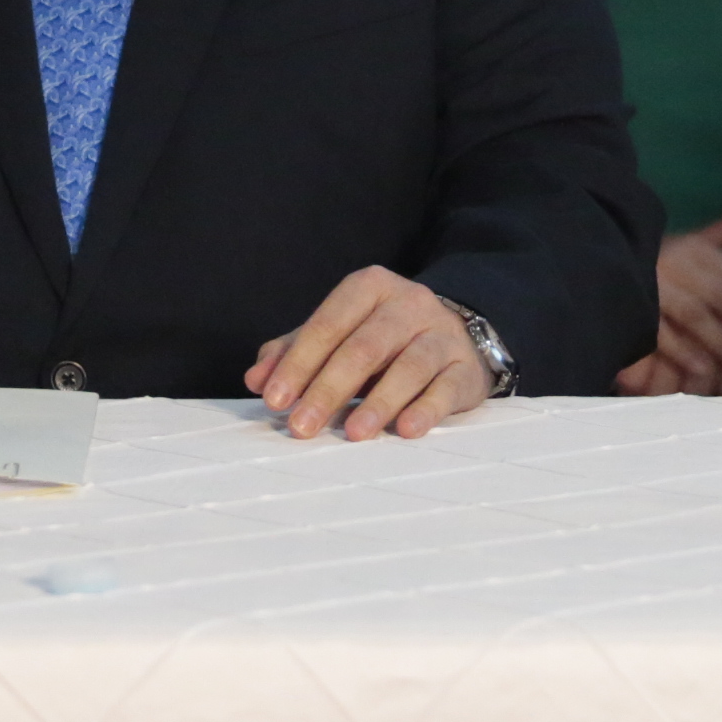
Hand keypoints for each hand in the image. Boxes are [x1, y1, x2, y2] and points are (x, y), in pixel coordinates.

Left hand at [243, 267, 490, 439]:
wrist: (455, 335)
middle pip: (364, 347)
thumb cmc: (383, 338)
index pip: (328, 324)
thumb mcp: (338, 333)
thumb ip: (295, 351)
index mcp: (369, 288)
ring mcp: (441, 334)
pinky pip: (445, 388)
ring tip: (352, 434)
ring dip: (378, 402)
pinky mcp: (464, 367)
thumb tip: (257, 379)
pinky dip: (425, 409)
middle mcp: (408, 304)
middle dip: (329, 389)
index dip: (298, 362)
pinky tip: (405, 429)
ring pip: (409, 366)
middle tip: (302, 426)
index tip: (274, 399)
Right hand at [643, 206, 721, 394]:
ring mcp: (654, 284)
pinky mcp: (635, 308)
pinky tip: (705, 369)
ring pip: (696, 315)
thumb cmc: (664, 256)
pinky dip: (686, 352)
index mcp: (694, 246)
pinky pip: (663, 333)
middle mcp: (676, 261)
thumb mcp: (696, 238)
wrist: (606, 260)